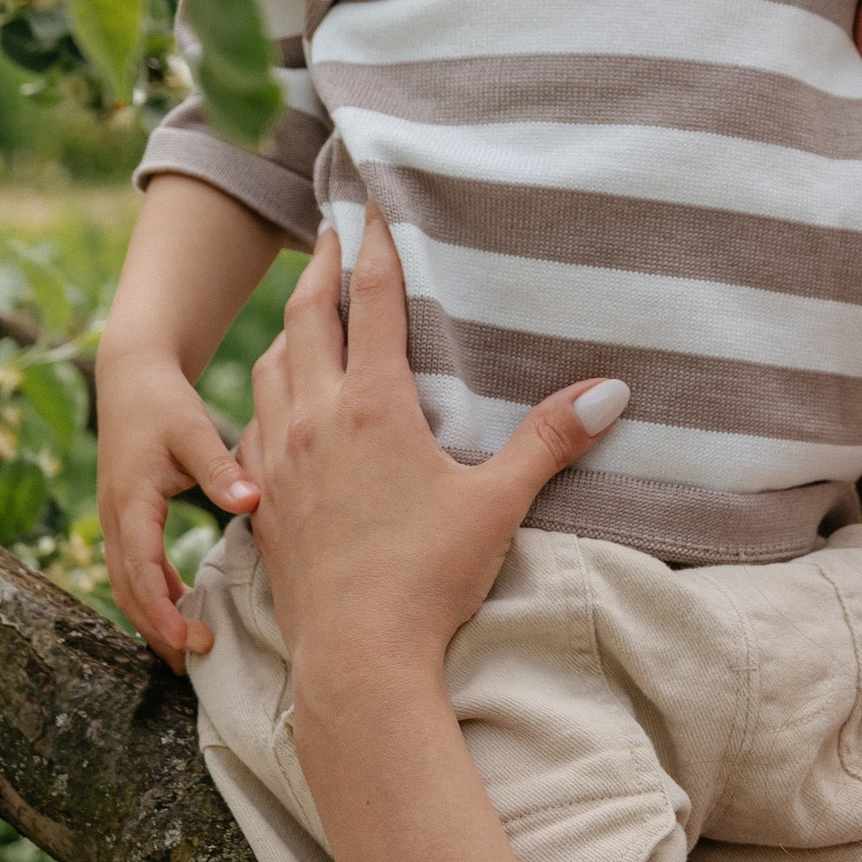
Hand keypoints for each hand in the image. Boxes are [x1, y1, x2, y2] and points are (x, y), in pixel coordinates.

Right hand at [95, 341, 255, 670]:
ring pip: (127, 584)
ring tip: (187, 652)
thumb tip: (251, 503)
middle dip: (157, 629)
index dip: (163, 611)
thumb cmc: (164, 401)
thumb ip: (220, 468)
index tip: (189, 641)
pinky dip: (153, 595)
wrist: (132, 376)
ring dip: (152, 618)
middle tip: (197, 660)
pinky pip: (133, 569)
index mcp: (131, 501)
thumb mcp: (194, 430)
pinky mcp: (125, 518)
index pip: (141, 571)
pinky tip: (180, 611)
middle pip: (129, 590)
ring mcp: (115, 520)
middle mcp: (115, 517)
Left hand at [248, 217, 628, 710]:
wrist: (357, 660)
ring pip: (270, 367)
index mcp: (372, 406)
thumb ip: (549, 440)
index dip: (374, 243)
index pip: (371, 299)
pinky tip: (275, 408)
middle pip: (307, 317)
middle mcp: (314, 419)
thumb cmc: (429, 579)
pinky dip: (264, 396)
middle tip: (327, 231)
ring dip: (288, 327)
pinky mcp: (261, 501)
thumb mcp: (497, 503)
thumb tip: (610, 390)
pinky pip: (251, 426)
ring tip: (303, 310)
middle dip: (320, 268)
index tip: (371, 201)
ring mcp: (277, 460)